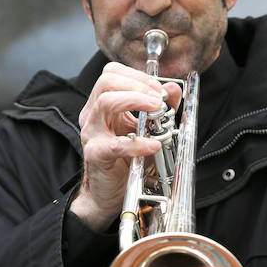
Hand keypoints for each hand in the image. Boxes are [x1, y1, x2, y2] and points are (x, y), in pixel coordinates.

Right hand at [69, 62, 180, 231]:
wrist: (108, 193)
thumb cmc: (125, 161)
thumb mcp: (147, 130)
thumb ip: (161, 108)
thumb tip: (173, 89)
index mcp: (103, 105)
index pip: (112, 73)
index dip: (137, 75)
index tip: (158, 87)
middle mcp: (94, 115)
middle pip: (106, 81)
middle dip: (137, 84)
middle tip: (158, 97)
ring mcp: (92, 133)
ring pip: (105, 102)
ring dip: (135, 100)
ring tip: (156, 109)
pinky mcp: (96, 154)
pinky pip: (115, 144)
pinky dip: (138, 143)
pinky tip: (153, 145)